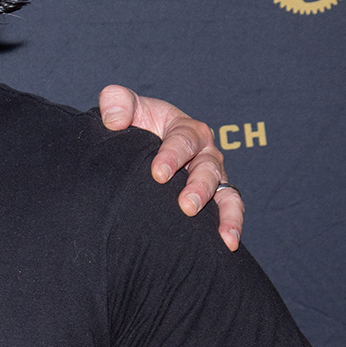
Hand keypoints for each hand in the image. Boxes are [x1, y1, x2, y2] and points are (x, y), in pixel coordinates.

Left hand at [98, 84, 241, 250]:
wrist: (136, 146)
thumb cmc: (133, 125)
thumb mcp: (124, 108)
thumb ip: (117, 102)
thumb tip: (114, 120)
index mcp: (184, 128)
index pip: (183, 139)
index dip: (172, 155)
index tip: (157, 174)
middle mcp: (203, 152)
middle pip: (208, 168)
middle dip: (199, 187)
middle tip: (186, 205)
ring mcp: (211, 176)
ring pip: (225, 193)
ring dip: (224, 212)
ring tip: (221, 234)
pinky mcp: (213, 198)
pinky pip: (229, 211)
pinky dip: (232, 226)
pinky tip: (228, 244)